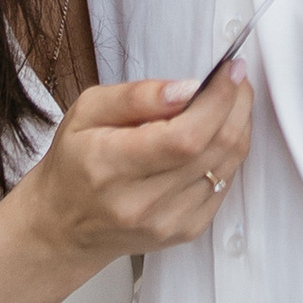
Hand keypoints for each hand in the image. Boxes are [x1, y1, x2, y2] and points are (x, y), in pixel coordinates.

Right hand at [19, 72, 252, 266]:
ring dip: (238, 126)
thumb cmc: (74, 162)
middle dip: (236, 105)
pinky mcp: (185, 231)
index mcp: (110, 166)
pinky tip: (216, 136)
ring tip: (229, 102)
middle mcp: (141, 202)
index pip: (184, 136)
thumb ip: (137, 96)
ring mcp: (167, 222)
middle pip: (214, 149)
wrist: (64, 225)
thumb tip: (189, 88)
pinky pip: (225, 185)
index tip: (229, 71)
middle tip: (236, 80)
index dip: (217, 100)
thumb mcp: (87, 111)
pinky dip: (228, 154)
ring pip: (227, 166)